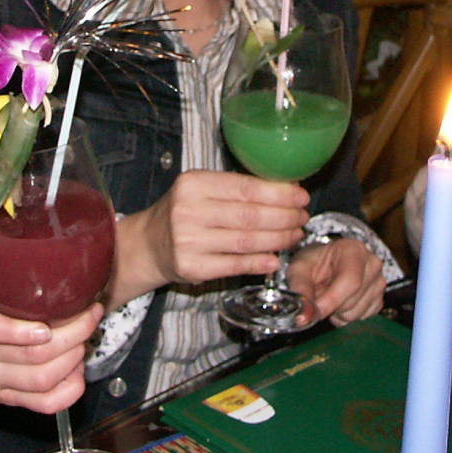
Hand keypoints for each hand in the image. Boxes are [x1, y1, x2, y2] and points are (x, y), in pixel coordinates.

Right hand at [0, 283, 94, 413]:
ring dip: (74, 359)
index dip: (21, 329)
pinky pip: (45, 404)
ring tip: (84, 339)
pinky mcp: (8, 400)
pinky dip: (70, 389)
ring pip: (42, 380)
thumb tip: (57, 264)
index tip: (48, 322)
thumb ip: (1, 281)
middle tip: (89, 316)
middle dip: (73, 335)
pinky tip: (77, 370)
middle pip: (31, 355)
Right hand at [113, 169, 307, 301]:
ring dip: (278, 240)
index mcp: (193, 184)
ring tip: (295, 235)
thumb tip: (286, 190)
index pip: (245, 188)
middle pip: (249, 216)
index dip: (279, 194)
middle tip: (302, 218)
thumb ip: (236, 189)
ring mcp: (188, 242)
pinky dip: (259, 263)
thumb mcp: (201, 190)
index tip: (301, 196)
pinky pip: (234, 265)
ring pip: (246, 241)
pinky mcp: (192, 268)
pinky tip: (275, 259)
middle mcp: (188, 211)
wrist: (149, 244)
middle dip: (284, 217)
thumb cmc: (184, 213)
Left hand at [287, 238, 384, 325]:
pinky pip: (361, 319)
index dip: (331, 301)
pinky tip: (341, 302)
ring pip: (355, 314)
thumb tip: (304, 316)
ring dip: (337, 313)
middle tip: (319, 296)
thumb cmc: (314, 262)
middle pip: (351, 302)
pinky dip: (347, 317)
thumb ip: (300, 288)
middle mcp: (372, 265)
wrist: (327, 263)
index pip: (350, 281)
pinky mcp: (380, 299)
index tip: (314, 311)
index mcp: (354, 250)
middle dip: (330, 307)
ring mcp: (379, 282)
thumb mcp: (300, 268)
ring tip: (330, 297)